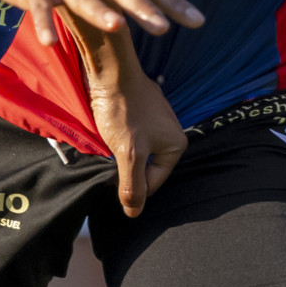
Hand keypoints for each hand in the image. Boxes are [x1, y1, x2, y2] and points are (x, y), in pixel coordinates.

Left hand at [87, 64, 186, 216]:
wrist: (111, 72)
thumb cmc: (123, 111)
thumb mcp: (129, 154)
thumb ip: (133, 186)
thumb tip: (134, 214)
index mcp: (176, 145)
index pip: (152, 182)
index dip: (131, 184)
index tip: (114, 174)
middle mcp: (171, 133)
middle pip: (145, 167)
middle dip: (126, 166)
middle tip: (109, 158)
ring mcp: (157, 120)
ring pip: (136, 150)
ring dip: (120, 152)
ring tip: (108, 142)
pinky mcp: (142, 110)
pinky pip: (132, 134)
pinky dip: (119, 137)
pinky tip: (109, 130)